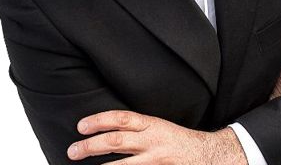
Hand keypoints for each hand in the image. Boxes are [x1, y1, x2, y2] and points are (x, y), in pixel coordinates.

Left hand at [67, 110, 245, 163]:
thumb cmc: (177, 141)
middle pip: (117, 142)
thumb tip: (106, 131)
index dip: (100, 120)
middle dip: (91, 146)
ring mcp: (155, 162)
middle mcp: (152, 142)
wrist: (208, 156)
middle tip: (72, 151)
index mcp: (152, 125)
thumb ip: (136, 129)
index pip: (122, 119)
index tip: (81, 126)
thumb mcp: (158, 127)